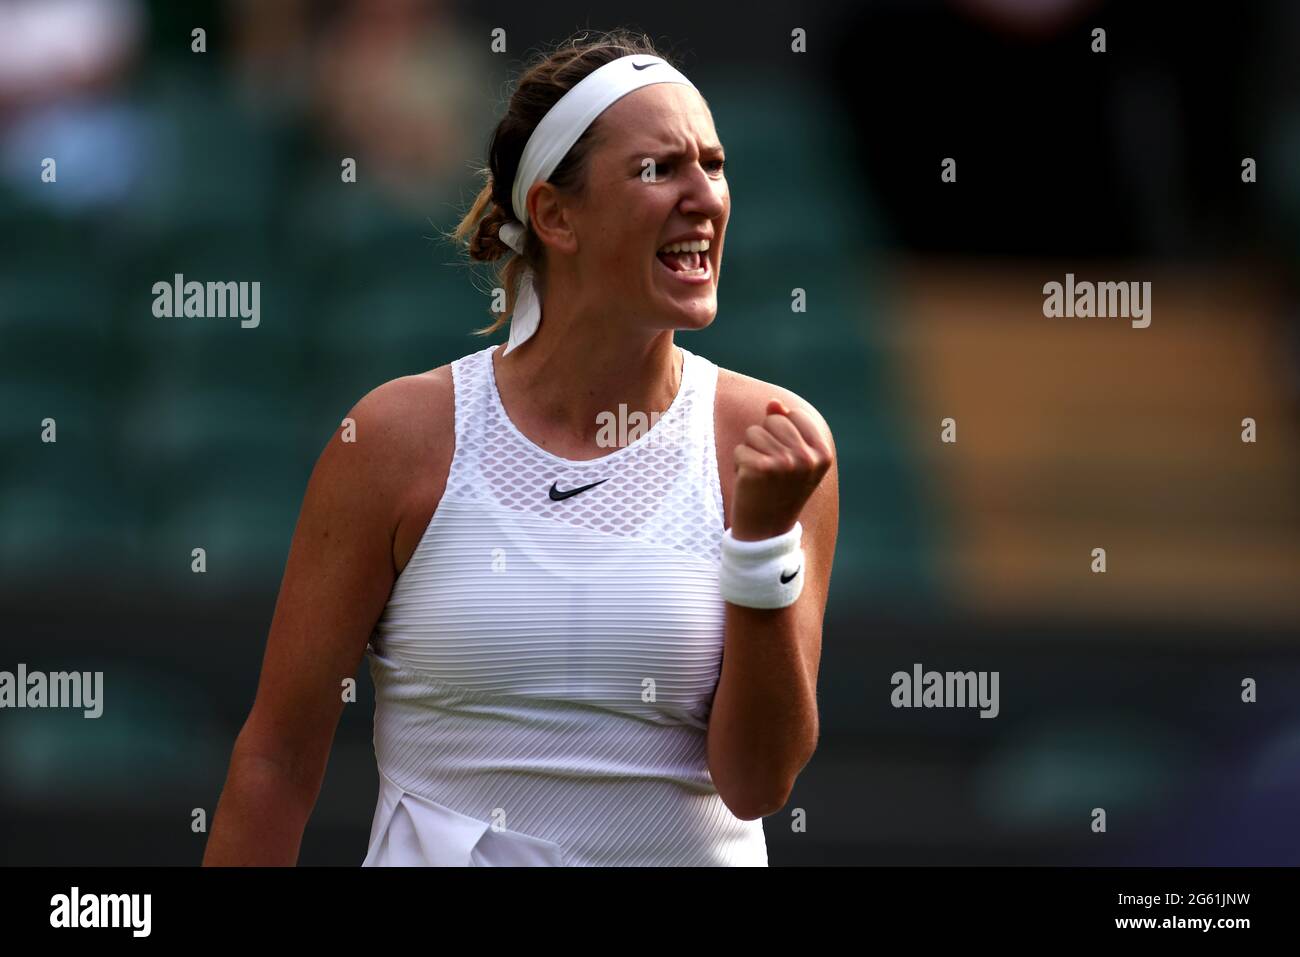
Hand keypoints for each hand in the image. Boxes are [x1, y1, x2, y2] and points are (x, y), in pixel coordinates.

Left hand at [730, 399, 832, 540]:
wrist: (767, 532)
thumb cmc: (779, 492)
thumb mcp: (793, 459)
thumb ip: (787, 427)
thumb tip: (773, 403)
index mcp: (822, 453)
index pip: (794, 415)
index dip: (782, 433)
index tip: (786, 460)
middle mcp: (807, 457)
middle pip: (773, 421)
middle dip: (765, 440)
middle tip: (771, 471)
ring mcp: (784, 463)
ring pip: (754, 433)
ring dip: (751, 453)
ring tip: (760, 477)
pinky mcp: (760, 469)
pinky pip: (740, 449)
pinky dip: (740, 465)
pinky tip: (750, 484)